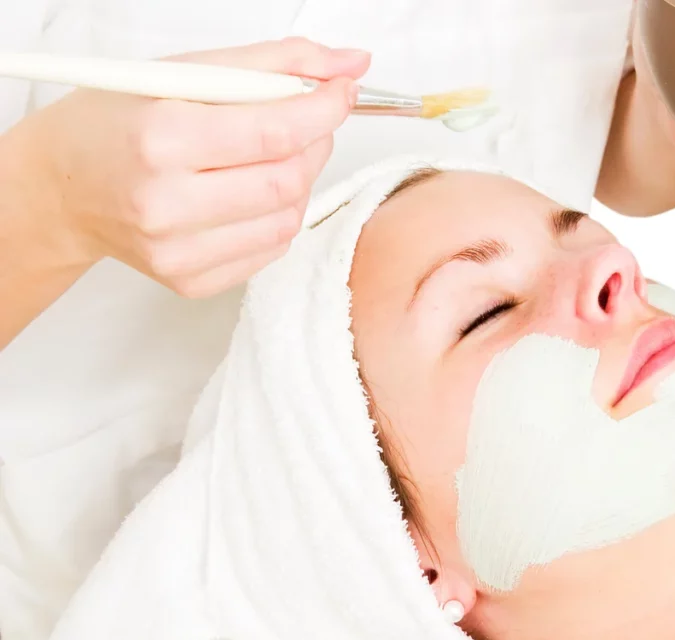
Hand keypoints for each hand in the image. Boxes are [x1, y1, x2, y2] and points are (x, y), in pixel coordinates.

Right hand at [17, 38, 368, 297]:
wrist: (64, 187)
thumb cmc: (118, 123)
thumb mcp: (185, 72)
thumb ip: (274, 63)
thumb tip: (350, 64)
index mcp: (160, 140)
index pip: (275, 132)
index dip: (324, 110)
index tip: (341, 92)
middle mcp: (166, 203)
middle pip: (288, 180)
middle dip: (315, 143)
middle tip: (306, 121)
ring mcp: (177, 252)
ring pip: (287, 219)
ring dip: (299, 181)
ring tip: (271, 155)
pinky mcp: (189, 282)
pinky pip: (270, 250)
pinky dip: (277, 216)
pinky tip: (250, 192)